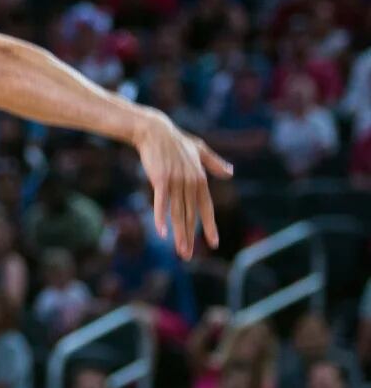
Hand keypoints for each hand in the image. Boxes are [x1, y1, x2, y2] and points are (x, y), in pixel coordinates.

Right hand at [132, 109, 232, 259]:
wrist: (155, 130)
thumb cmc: (176, 141)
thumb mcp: (199, 150)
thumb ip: (214, 163)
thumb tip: (231, 172)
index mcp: (200, 178)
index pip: (206, 207)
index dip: (210, 226)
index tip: (214, 243)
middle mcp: (190, 182)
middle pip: (190, 215)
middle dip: (190, 237)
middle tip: (188, 256)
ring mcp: (176, 181)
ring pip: (178, 213)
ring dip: (179, 234)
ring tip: (180, 251)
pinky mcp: (160, 179)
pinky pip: (161, 202)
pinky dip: (161, 218)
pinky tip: (161, 232)